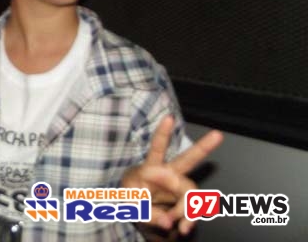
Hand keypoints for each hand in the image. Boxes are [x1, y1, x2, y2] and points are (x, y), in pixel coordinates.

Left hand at [122, 115, 222, 235]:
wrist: (138, 210)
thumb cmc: (131, 198)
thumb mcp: (130, 205)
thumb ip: (148, 212)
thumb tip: (169, 221)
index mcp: (150, 167)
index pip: (157, 149)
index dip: (163, 134)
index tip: (169, 119)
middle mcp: (168, 173)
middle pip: (188, 159)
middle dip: (203, 147)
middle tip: (218, 135)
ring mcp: (178, 186)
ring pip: (191, 193)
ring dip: (185, 209)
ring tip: (173, 222)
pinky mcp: (184, 200)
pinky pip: (194, 208)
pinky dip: (190, 219)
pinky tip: (184, 228)